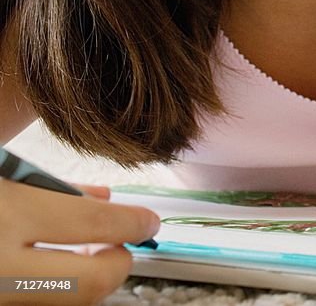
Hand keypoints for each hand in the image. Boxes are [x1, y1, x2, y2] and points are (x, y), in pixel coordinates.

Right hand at [0, 179, 160, 304]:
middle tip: (118, 248)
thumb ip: (54, 187)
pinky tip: (45, 271)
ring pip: (65, 302)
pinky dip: (52, 289)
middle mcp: (1, 267)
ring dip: (82, 280)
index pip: (96, 223)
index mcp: (9, 214)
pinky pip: (35, 304)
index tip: (147, 222)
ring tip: (76, 257)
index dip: (132, 223)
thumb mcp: (6, 176)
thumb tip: (104, 198)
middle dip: (115, 265)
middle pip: (87, 283)